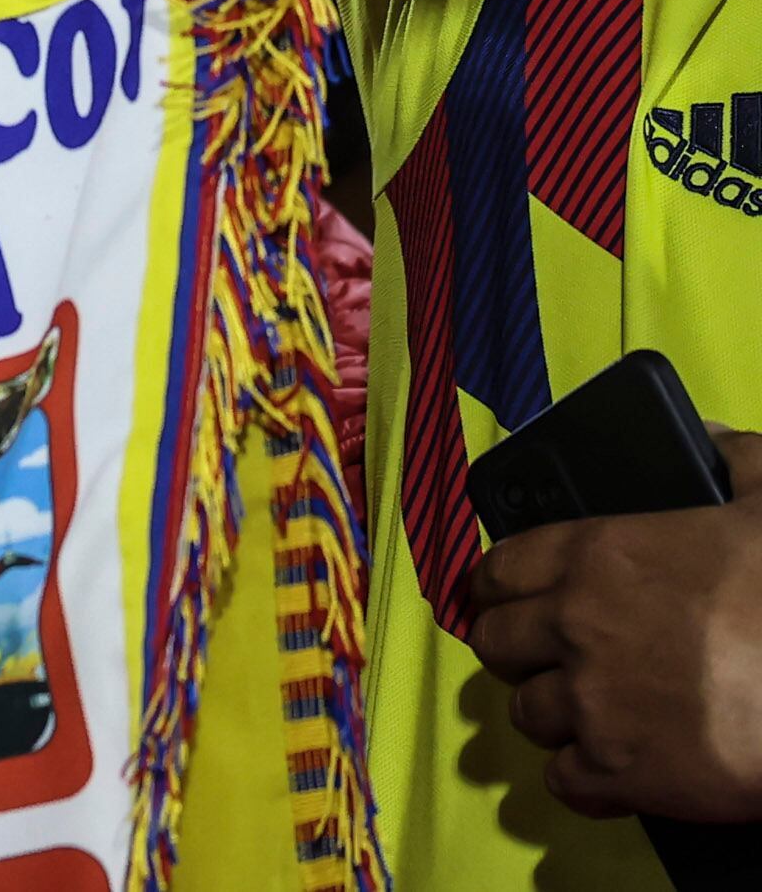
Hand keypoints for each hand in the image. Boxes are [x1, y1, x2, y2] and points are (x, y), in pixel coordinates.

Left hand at [468, 432, 761, 820]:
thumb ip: (728, 460)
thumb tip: (703, 441)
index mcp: (596, 555)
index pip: (498, 569)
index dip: (501, 587)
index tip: (512, 599)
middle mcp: (575, 626)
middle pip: (495, 644)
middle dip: (518, 651)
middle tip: (550, 658)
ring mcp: (591, 703)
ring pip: (526, 714)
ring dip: (552, 714)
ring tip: (589, 712)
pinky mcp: (618, 773)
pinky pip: (563, 781)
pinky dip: (583, 780)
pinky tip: (610, 771)